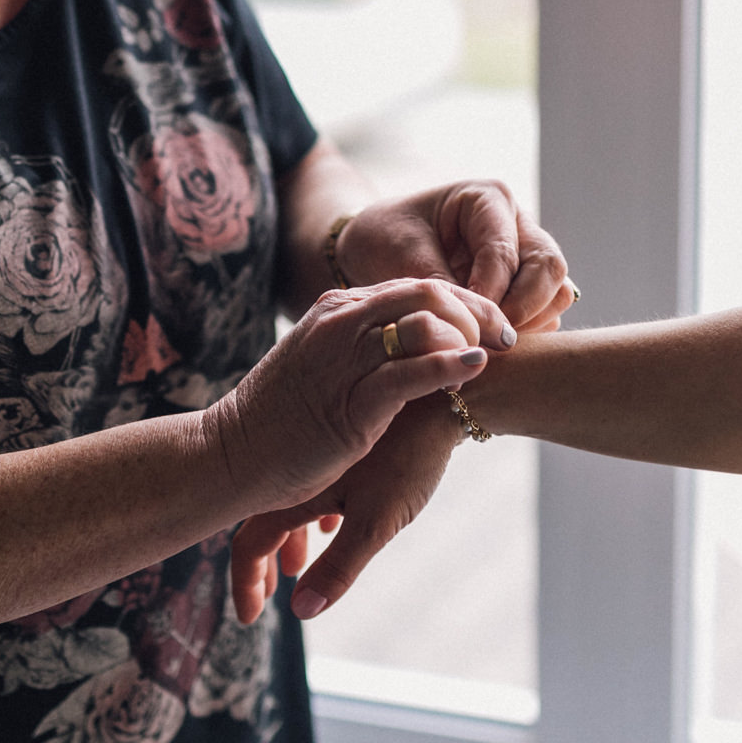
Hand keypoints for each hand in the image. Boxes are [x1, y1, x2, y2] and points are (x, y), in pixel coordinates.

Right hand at [205, 278, 510, 517]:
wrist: (232, 456)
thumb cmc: (281, 421)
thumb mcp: (323, 368)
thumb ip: (364, 351)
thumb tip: (414, 347)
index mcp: (336, 310)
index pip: (415, 285)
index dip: (463, 299)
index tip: (493, 322)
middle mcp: (341, 323)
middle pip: (428, 291)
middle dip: (478, 308)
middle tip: (509, 335)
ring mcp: (344, 359)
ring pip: (422, 322)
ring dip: (471, 333)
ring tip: (498, 352)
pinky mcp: (351, 401)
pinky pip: (409, 372)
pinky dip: (449, 365)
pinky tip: (475, 367)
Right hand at [229, 394, 462, 623]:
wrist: (443, 392)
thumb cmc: (409, 457)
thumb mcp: (375, 522)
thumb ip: (337, 568)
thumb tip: (301, 611)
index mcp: (292, 487)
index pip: (249, 544)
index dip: (245, 584)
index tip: (252, 618)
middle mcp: (295, 464)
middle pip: (262, 520)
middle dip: (264, 562)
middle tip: (271, 594)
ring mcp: (317, 448)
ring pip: (289, 499)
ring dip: (290, 536)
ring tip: (299, 563)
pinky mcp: (340, 437)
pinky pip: (311, 481)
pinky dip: (312, 510)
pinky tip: (333, 521)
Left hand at [336, 181, 573, 332]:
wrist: (376, 247)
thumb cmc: (385, 237)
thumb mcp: (401, 253)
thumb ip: (440, 283)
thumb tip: (474, 322)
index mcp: (487, 199)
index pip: (505, 252)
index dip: (488, 295)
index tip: (463, 324)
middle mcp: (517, 224)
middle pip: (549, 268)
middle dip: (522, 310)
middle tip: (485, 339)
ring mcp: (528, 256)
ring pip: (557, 292)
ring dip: (529, 324)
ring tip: (485, 342)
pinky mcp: (527, 287)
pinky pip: (546, 314)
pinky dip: (526, 334)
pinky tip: (488, 344)